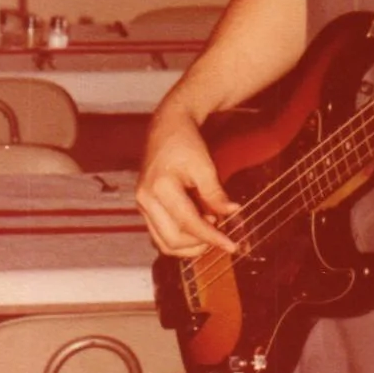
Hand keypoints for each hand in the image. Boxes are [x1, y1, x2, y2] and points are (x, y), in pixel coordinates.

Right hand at [135, 97, 240, 257]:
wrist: (168, 126)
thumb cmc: (184, 140)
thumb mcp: (205, 165)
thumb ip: (215, 193)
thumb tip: (230, 213)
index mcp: (160, 187)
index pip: (188, 223)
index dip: (212, 237)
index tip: (230, 245)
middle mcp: (145, 199)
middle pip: (172, 240)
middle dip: (199, 244)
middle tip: (221, 237)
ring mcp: (142, 204)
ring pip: (163, 242)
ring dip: (188, 246)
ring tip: (210, 232)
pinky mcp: (145, 206)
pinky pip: (160, 233)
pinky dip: (179, 238)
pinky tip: (197, 228)